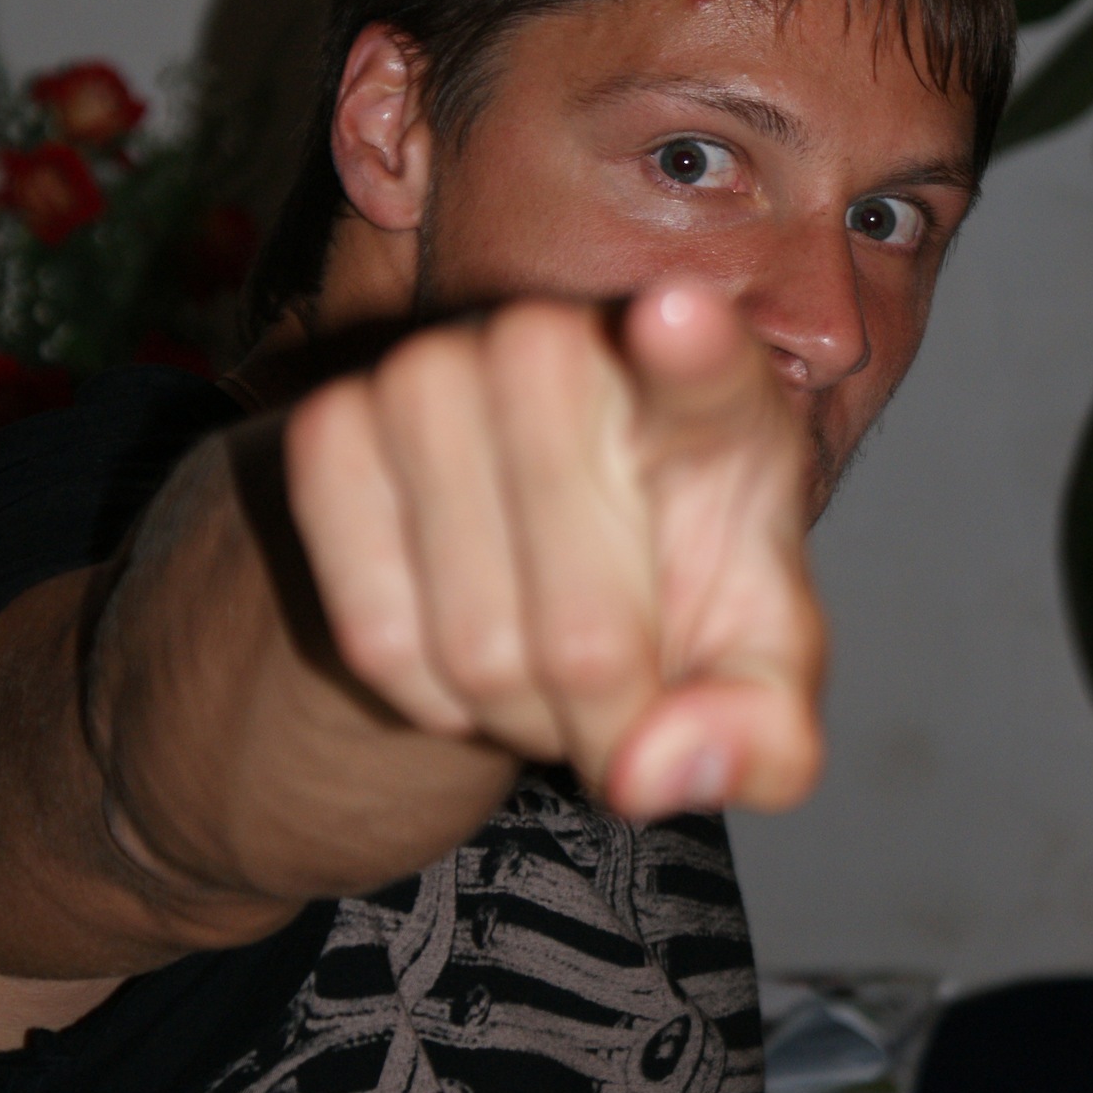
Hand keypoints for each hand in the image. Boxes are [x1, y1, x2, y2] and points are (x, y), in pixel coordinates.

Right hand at [283, 284, 825, 819]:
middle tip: (615, 691)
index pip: (705, 370)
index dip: (692, 349)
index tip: (681, 319)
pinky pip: (373, 638)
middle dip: (602, 719)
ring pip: (474, 649)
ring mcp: (433, 372)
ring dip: (510, 712)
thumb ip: (762, 736)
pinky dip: (423, 694)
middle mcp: (563, 350)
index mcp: (709, 400)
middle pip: (586, 635)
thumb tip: (652, 774)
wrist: (538, 553)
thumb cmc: (679, 590)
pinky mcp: (331, 421)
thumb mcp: (756, 671)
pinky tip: (457, 639)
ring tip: (542, 659)